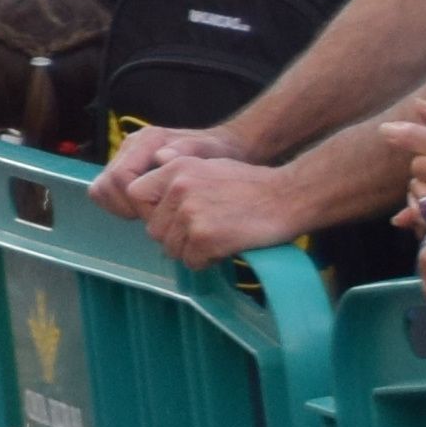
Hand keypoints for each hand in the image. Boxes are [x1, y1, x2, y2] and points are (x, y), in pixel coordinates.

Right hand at [97, 119, 250, 210]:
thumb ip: (189, 150)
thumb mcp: (211, 151)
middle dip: (125, 207)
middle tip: (152, 218)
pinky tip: (142, 210)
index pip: (122, 176)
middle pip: (106, 184)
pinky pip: (105, 192)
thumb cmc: (218, 152)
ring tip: (147, 214)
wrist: (221, 147)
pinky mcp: (124, 168)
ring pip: (101, 189)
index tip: (160, 214)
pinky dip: (118, 205)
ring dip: (119, 207)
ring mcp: (125, 157)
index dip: (136, 202)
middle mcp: (131, 146)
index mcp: (148, 140)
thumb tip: (161, 157)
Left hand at [139, 146, 358, 267]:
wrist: (288, 196)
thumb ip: (176, 171)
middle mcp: (178, 188)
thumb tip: (150, 176)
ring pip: (171, 248)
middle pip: (154, 229)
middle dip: (174, 237)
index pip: (136, 195)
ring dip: (190, 251)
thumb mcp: (208, 164)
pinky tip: (225, 248)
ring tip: (216, 239)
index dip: (152, 212)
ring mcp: (191, 214)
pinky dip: (205, 261)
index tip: (171, 219)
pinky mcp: (205, 237)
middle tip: (201, 234)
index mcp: (174, 168)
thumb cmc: (251, 184)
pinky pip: (191, 262)